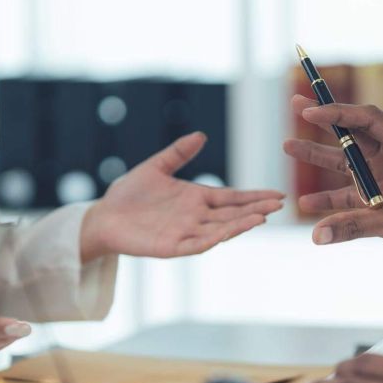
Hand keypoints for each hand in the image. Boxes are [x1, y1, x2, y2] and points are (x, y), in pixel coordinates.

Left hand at [80, 132, 283, 259]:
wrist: (103, 216)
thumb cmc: (128, 194)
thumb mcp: (156, 167)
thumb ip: (178, 153)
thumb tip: (201, 136)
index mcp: (196, 198)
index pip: (232, 198)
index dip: (254, 197)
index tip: (277, 194)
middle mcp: (196, 217)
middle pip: (232, 214)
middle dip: (255, 209)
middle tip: (279, 205)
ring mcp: (186, 233)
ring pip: (221, 229)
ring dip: (241, 224)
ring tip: (261, 217)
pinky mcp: (172, 247)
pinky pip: (198, 243)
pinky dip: (216, 238)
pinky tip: (230, 231)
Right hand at [283, 96, 382, 284]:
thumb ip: (354, 226)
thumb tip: (318, 235)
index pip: (368, 121)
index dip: (337, 113)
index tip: (309, 111)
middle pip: (354, 134)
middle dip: (324, 123)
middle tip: (294, 104)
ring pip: (348, 162)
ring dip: (320, 157)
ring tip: (289, 147)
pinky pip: (351, 194)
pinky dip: (331, 199)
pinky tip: (307, 202)